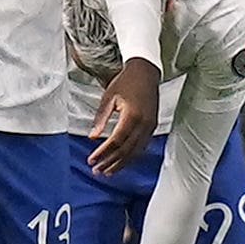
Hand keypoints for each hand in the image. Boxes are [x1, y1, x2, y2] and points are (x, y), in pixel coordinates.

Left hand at [87, 57, 161, 173]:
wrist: (146, 72)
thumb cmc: (126, 82)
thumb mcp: (109, 97)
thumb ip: (101, 118)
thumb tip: (92, 137)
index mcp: (132, 115)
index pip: (116, 141)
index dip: (103, 153)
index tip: (91, 160)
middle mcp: (144, 123)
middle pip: (126, 150)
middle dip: (110, 162)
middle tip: (97, 171)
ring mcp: (150, 125)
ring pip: (135, 151)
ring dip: (121, 163)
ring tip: (108, 171)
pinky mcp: (153, 125)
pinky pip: (142, 146)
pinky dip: (131, 155)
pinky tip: (122, 161)